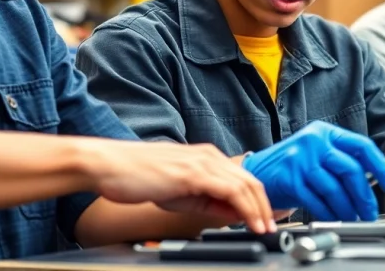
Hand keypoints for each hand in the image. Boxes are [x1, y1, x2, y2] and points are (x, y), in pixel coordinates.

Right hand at [88, 140, 275, 234]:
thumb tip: (232, 213)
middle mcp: (208, 155)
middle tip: (274, 226)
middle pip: (251, 179)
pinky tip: (250, 221)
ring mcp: (202, 162)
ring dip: (259, 209)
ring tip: (266, 228)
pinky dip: (245, 208)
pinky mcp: (194, 172)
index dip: (260, 199)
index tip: (270, 216)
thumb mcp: (179, 192)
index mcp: (206, 158)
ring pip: (245, 184)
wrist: (109, 166)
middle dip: (267, 205)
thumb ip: (207, 200)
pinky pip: (229, 190)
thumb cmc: (137, 177)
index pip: (243, 177)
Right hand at [242, 121, 384, 221]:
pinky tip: (334, 216)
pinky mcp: (290, 178)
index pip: (362, 147)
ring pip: (335, 187)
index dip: (382, 167)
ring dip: (348, 208)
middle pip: (350, 169)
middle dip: (365, 195)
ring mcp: (300, 159)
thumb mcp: (322, 156)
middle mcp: (314, 141)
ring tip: (353, 217)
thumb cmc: (297, 166)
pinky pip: (317, 200)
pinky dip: (329, 212)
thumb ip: (349, 162)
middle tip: (370, 211)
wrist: (259, 172)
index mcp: (326, 132)